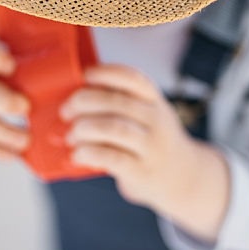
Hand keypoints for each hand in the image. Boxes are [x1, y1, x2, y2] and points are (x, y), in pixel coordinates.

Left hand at [61, 65, 230, 241]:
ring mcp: (151, 146)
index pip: (133, 78)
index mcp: (154, 101)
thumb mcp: (148, 116)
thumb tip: (75, 96)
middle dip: (84, 102)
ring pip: (114, 128)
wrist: (182, 177)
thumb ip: (121, 105)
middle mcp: (156, 120)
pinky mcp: (142, 171)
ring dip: (84, 128)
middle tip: (66, 111)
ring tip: (71, 136)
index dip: (107, 73)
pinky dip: (89, 153)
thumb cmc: (152, 142)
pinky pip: (112, 158)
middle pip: (117, 102)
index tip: (85, 75)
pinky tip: (78, 155)